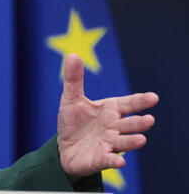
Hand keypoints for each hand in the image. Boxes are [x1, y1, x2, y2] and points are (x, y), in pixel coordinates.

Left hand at [57, 53, 157, 181]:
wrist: (64, 148)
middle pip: (129, 124)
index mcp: (110, 111)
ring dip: (132, 142)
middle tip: (148, 120)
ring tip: (141, 139)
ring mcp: (108, 144)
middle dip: (138, 123)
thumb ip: (74, 80)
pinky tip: (119, 162)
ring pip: (123, 143)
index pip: (128, 104)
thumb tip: (73, 54)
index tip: (154, 98)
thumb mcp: (71, 99)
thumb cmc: (73, 122)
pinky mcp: (99, 159)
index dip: (140, 101)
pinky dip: (113, 161)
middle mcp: (113, 128)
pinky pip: (107, 160)